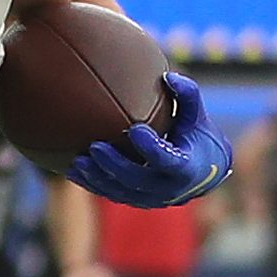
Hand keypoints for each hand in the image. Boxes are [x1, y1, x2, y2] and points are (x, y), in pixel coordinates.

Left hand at [68, 73, 231, 208]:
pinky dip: (93, 185)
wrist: (202, 172)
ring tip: (78, 162)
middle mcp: (168, 189)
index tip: (135, 129)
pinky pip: (112, 195)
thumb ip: (187, 95)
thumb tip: (169, 76)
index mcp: (186, 167)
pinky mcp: (136, 200)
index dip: (151, 148)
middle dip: (114, 164)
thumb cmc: (196, 136)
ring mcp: (151, 198)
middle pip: (137, 179)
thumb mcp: (197, 116)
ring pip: (121, 192)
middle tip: (94, 146)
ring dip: (98, 178)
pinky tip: (74, 172)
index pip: (167, 160)